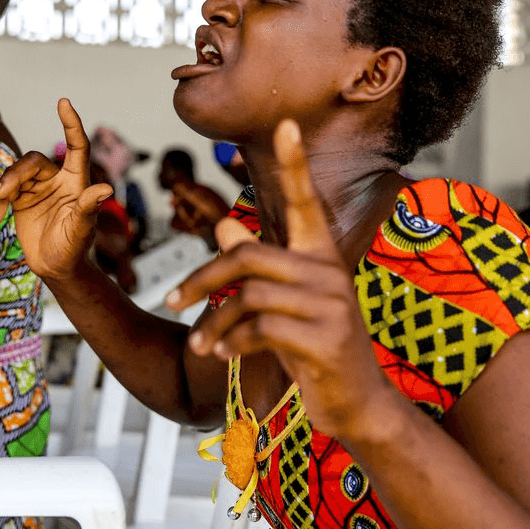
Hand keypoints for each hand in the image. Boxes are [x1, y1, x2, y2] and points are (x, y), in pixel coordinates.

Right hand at [0, 99, 113, 281]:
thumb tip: (105, 190)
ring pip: (15, 174)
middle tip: (2, 192)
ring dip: (2, 188)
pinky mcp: (20, 200)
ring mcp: (38, 188)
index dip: (71, 124)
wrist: (56, 268)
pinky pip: (4, 192)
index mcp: (77, 181)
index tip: (63, 102)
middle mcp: (57, 180)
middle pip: (33, 162)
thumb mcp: (81, 230)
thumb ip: (88, 209)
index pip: (77, 146)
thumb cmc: (75, 249)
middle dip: (16, 174)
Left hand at [166, 120, 385, 437]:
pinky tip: (223, 355)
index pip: (306, 201)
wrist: (356, 403)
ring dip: (215, 321)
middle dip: (202, 278)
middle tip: (172, 301)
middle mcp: (329, 272)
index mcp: (321, 256)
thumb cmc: (317, 350)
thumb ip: (255, 266)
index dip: (295, 165)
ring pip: (250, 295)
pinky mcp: (325, 338)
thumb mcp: (282, 304)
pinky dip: (234, 341)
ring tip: (200, 343)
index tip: (286, 124)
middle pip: (249, 254)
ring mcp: (331, 304)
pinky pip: (262, 328)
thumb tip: (221, 223)